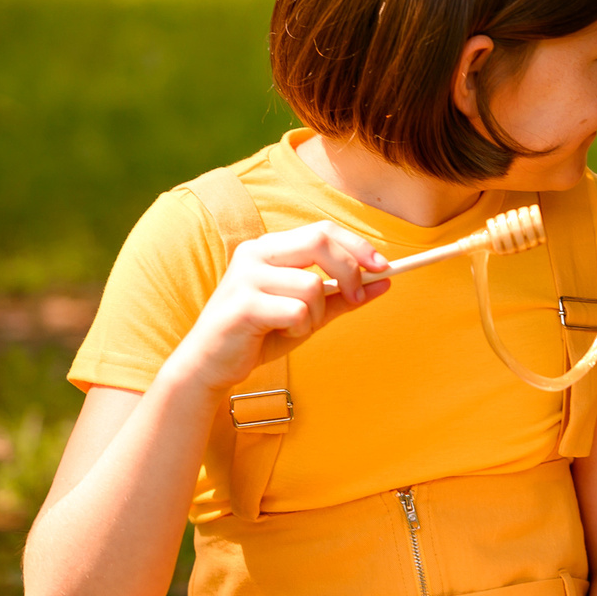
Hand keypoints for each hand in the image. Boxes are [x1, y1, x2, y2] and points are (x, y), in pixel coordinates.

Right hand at [169, 222, 388, 395]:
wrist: (210, 365)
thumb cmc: (260, 335)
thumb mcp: (309, 313)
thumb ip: (344, 296)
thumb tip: (386, 282)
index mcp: (270, 248)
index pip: (322, 231)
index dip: (357, 245)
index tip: (383, 267)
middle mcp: (255, 253)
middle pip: (320, 242)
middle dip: (350, 270)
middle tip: (356, 297)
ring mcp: (246, 277)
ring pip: (312, 284)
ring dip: (316, 313)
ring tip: (295, 326)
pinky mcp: (244, 305)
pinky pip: (297, 311)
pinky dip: (299, 328)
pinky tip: (278, 334)